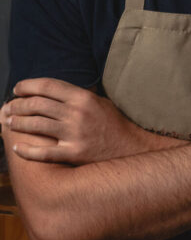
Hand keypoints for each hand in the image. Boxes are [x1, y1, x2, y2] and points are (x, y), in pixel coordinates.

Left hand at [3, 78, 153, 164]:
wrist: (130, 147)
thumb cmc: (113, 123)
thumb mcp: (99, 101)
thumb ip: (76, 95)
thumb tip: (49, 91)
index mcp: (83, 98)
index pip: (47, 86)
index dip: (27, 86)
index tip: (17, 89)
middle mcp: (77, 114)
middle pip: (37, 105)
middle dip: (17, 105)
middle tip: (8, 108)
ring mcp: (75, 134)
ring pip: (36, 126)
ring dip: (17, 124)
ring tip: (9, 123)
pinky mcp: (74, 153)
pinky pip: (43, 153)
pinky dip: (26, 150)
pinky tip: (16, 148)